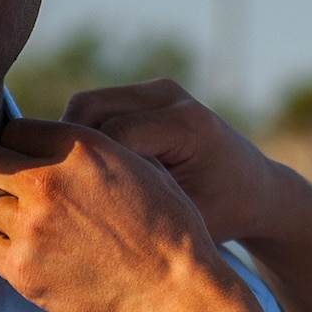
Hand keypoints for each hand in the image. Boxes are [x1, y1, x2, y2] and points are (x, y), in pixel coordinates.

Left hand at [0, 118, 236, 311]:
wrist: (174, 292)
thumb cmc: (168, 230)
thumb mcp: (140, 166)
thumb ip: (91, 150)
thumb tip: (59, 145)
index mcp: (78, 148)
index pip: (15, 129)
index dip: (23, 147)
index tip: (34, 165)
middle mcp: (47, 181)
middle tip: (18, 194)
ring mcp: (30, 226)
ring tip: (30, 228)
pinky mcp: (21, 268)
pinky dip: (7, 252)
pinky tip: (40, 258)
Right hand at [62, 81, 286, 245]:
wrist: (256, 190)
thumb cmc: (224, 215)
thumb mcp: (183, 222)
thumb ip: (135, 208)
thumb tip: (70, 211)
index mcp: (188, 125)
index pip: (112, 137)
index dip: (83, 171)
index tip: (68, 207)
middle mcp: (171, 96)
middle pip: (88, 110)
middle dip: (68, 151)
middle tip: (56, 194)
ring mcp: (158, 89)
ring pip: (86, 105)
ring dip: (72, 142)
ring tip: (69, 184)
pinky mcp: (147, 94)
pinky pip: (97, 109)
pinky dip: (84, 137)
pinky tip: (84, 172)